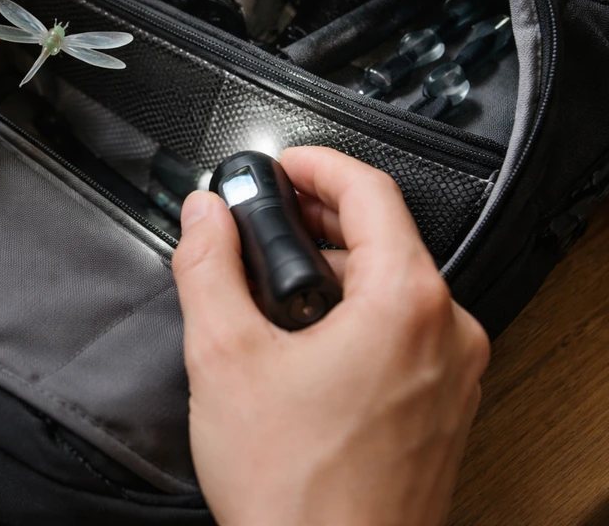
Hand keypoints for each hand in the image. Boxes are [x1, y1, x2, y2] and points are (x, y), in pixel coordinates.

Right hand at [172, 147, 489, 525]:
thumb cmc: (295, 491)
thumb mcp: (224, 356)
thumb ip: (208, 267)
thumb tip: (203, 216)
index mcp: (406, 304)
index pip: (371, 191)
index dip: (318, 163)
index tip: (283, 164)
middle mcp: (447, 333)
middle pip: (386, 235)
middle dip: (320, 217)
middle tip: (268, 218)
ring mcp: (452, 374)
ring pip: (396, 285)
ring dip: (336, 268)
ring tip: (274, 284)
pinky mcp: (442, 407)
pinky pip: (406, 331)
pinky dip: (358, 313)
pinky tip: (306, 339)